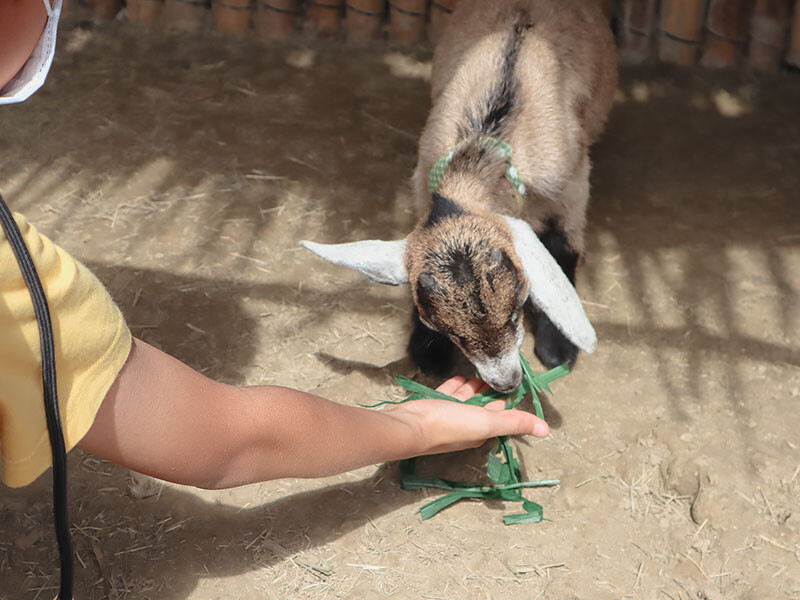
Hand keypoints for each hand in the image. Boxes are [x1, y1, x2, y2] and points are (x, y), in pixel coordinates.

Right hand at [384, 376, 549, 456]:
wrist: (407, 425)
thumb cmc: (446, 426)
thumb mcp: (486, 422)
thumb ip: (514, 422)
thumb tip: (545, 430)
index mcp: (481, 430)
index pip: (500, 413)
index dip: (508, 399)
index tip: (515, 384)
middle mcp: (466, 425)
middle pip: (483, 405)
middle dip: (491, 392)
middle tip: (499, 375)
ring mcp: (448, 416)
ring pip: (466, 399)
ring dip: (474, 387)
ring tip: (481, 374)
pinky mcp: (432, 407)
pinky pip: (448, 394)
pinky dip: (455, 387)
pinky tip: (458, 378)